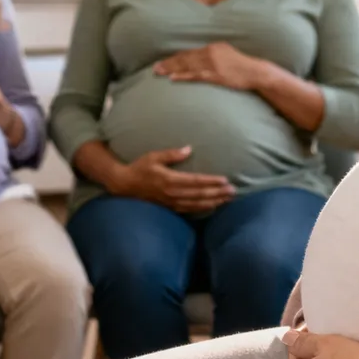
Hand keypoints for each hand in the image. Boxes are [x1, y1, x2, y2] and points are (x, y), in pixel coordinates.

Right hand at [111, 146, 234, 213]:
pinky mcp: (170, 207)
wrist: (124, 185)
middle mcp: (172, 193)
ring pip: (197, 204)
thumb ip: (172, 154)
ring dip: (214, 202)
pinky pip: (189, 209)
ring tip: (228, 199)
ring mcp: (171, 202)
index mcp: (170, 180)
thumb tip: (189, 149)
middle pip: (200, 194)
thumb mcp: (153, 156)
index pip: (196, 181)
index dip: (211, 182)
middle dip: (218, 193)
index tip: (225, 180)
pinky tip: (213, 206)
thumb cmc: (139, 168)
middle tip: (233, 191)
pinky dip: (202, 208)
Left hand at [153, 43, 271, 91]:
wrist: (256, 72)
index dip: (176, 57)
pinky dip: (182, 76)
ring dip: (171, 69)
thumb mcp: (227, 54)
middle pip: (185, 58)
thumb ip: (214, 55)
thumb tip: (202, 59)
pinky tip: (172, 78)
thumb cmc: (243, 66)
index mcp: (213, 47)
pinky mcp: (215, 76)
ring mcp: (212, 65)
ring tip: (159, 72)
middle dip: (169, 63)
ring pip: (187, 66)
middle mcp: (210, 53)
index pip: (190, 52)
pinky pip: (195, 76)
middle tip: (155, 67)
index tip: (164, 61)